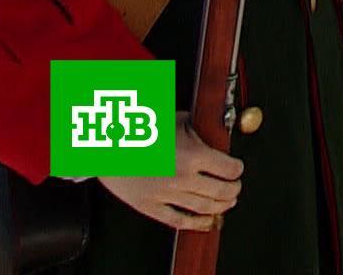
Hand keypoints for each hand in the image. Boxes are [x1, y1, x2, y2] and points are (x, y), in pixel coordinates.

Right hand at [98, 114, 241, 230]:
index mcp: (192, 155)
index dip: (237, 170)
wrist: (105, 144)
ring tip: (228, 202)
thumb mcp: (176, 120)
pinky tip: (206, 221)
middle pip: (221, 191)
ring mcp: (166, 194)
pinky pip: (178, 220)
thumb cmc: (140, 127)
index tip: (237, 169)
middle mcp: (182, 177)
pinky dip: (196, 223)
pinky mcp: (150, 206)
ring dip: (221, 207)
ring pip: (204, 208)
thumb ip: (199, 128)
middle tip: (236, 187)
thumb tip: (214, 132)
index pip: (229, 169)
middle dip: (234, 190)